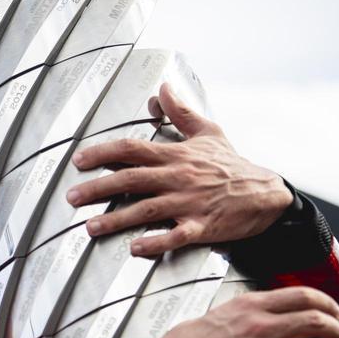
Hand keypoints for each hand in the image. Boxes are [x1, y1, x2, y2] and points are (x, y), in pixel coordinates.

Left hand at [66, 83, 292, 256]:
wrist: (267, 194)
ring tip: (90, 228)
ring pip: (147, 210)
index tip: (78, 161)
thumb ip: (181, 111)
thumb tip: (161, 89)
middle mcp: (178, 177)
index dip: (103, 153)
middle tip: (71, 197)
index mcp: (176, 155)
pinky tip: (135, 248)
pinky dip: (156, 242)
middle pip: (132, 180)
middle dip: (98, 188)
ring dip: (117, 219)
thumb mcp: (208, 132)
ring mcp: (190, 202)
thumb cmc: (232, 164)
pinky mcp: (202, 226)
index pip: (132, 149)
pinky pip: (176, 235)